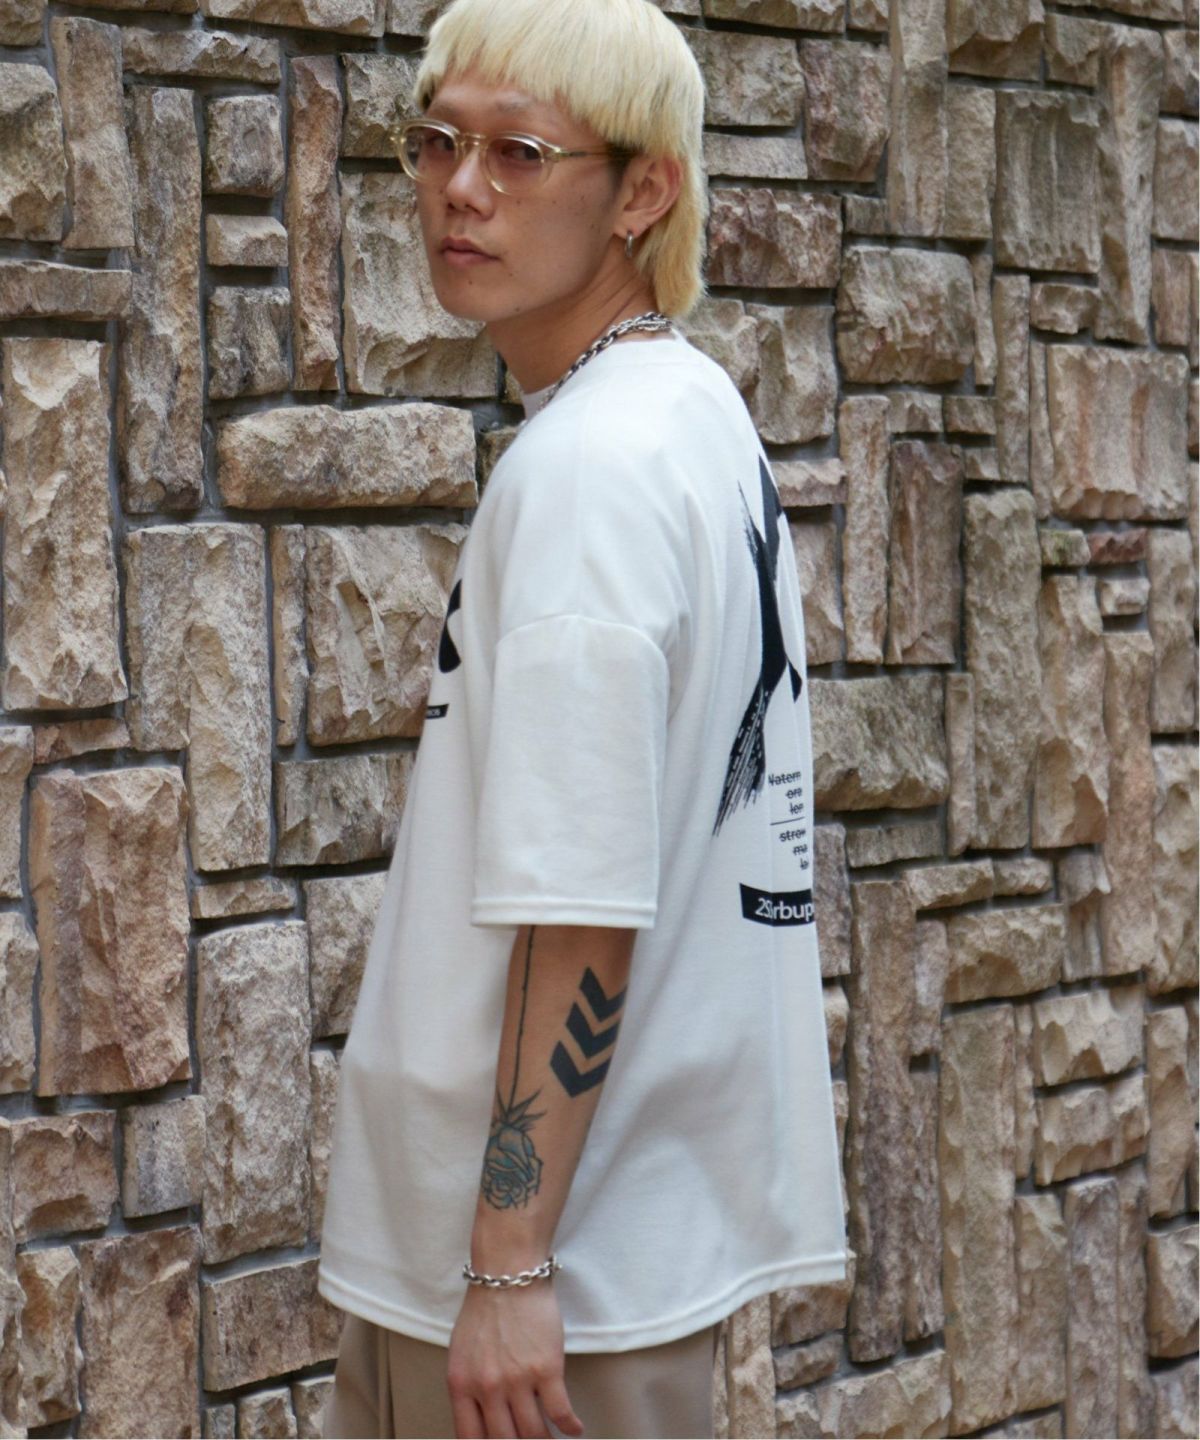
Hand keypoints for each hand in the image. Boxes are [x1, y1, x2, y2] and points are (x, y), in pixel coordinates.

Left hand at [446, 1280, 584, 1438]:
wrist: (508, 1272)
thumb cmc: (485, 1307)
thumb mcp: (462, 1351)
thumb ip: (469, 1386)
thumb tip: (482, 1418)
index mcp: (461, 1384)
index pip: (469, 1439)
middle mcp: (487, 1387)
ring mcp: (517, 1380)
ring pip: (533, 1433)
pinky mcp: (546, 1369)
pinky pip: (560, 1412)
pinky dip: (570, 1426)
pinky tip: (575, 1429)